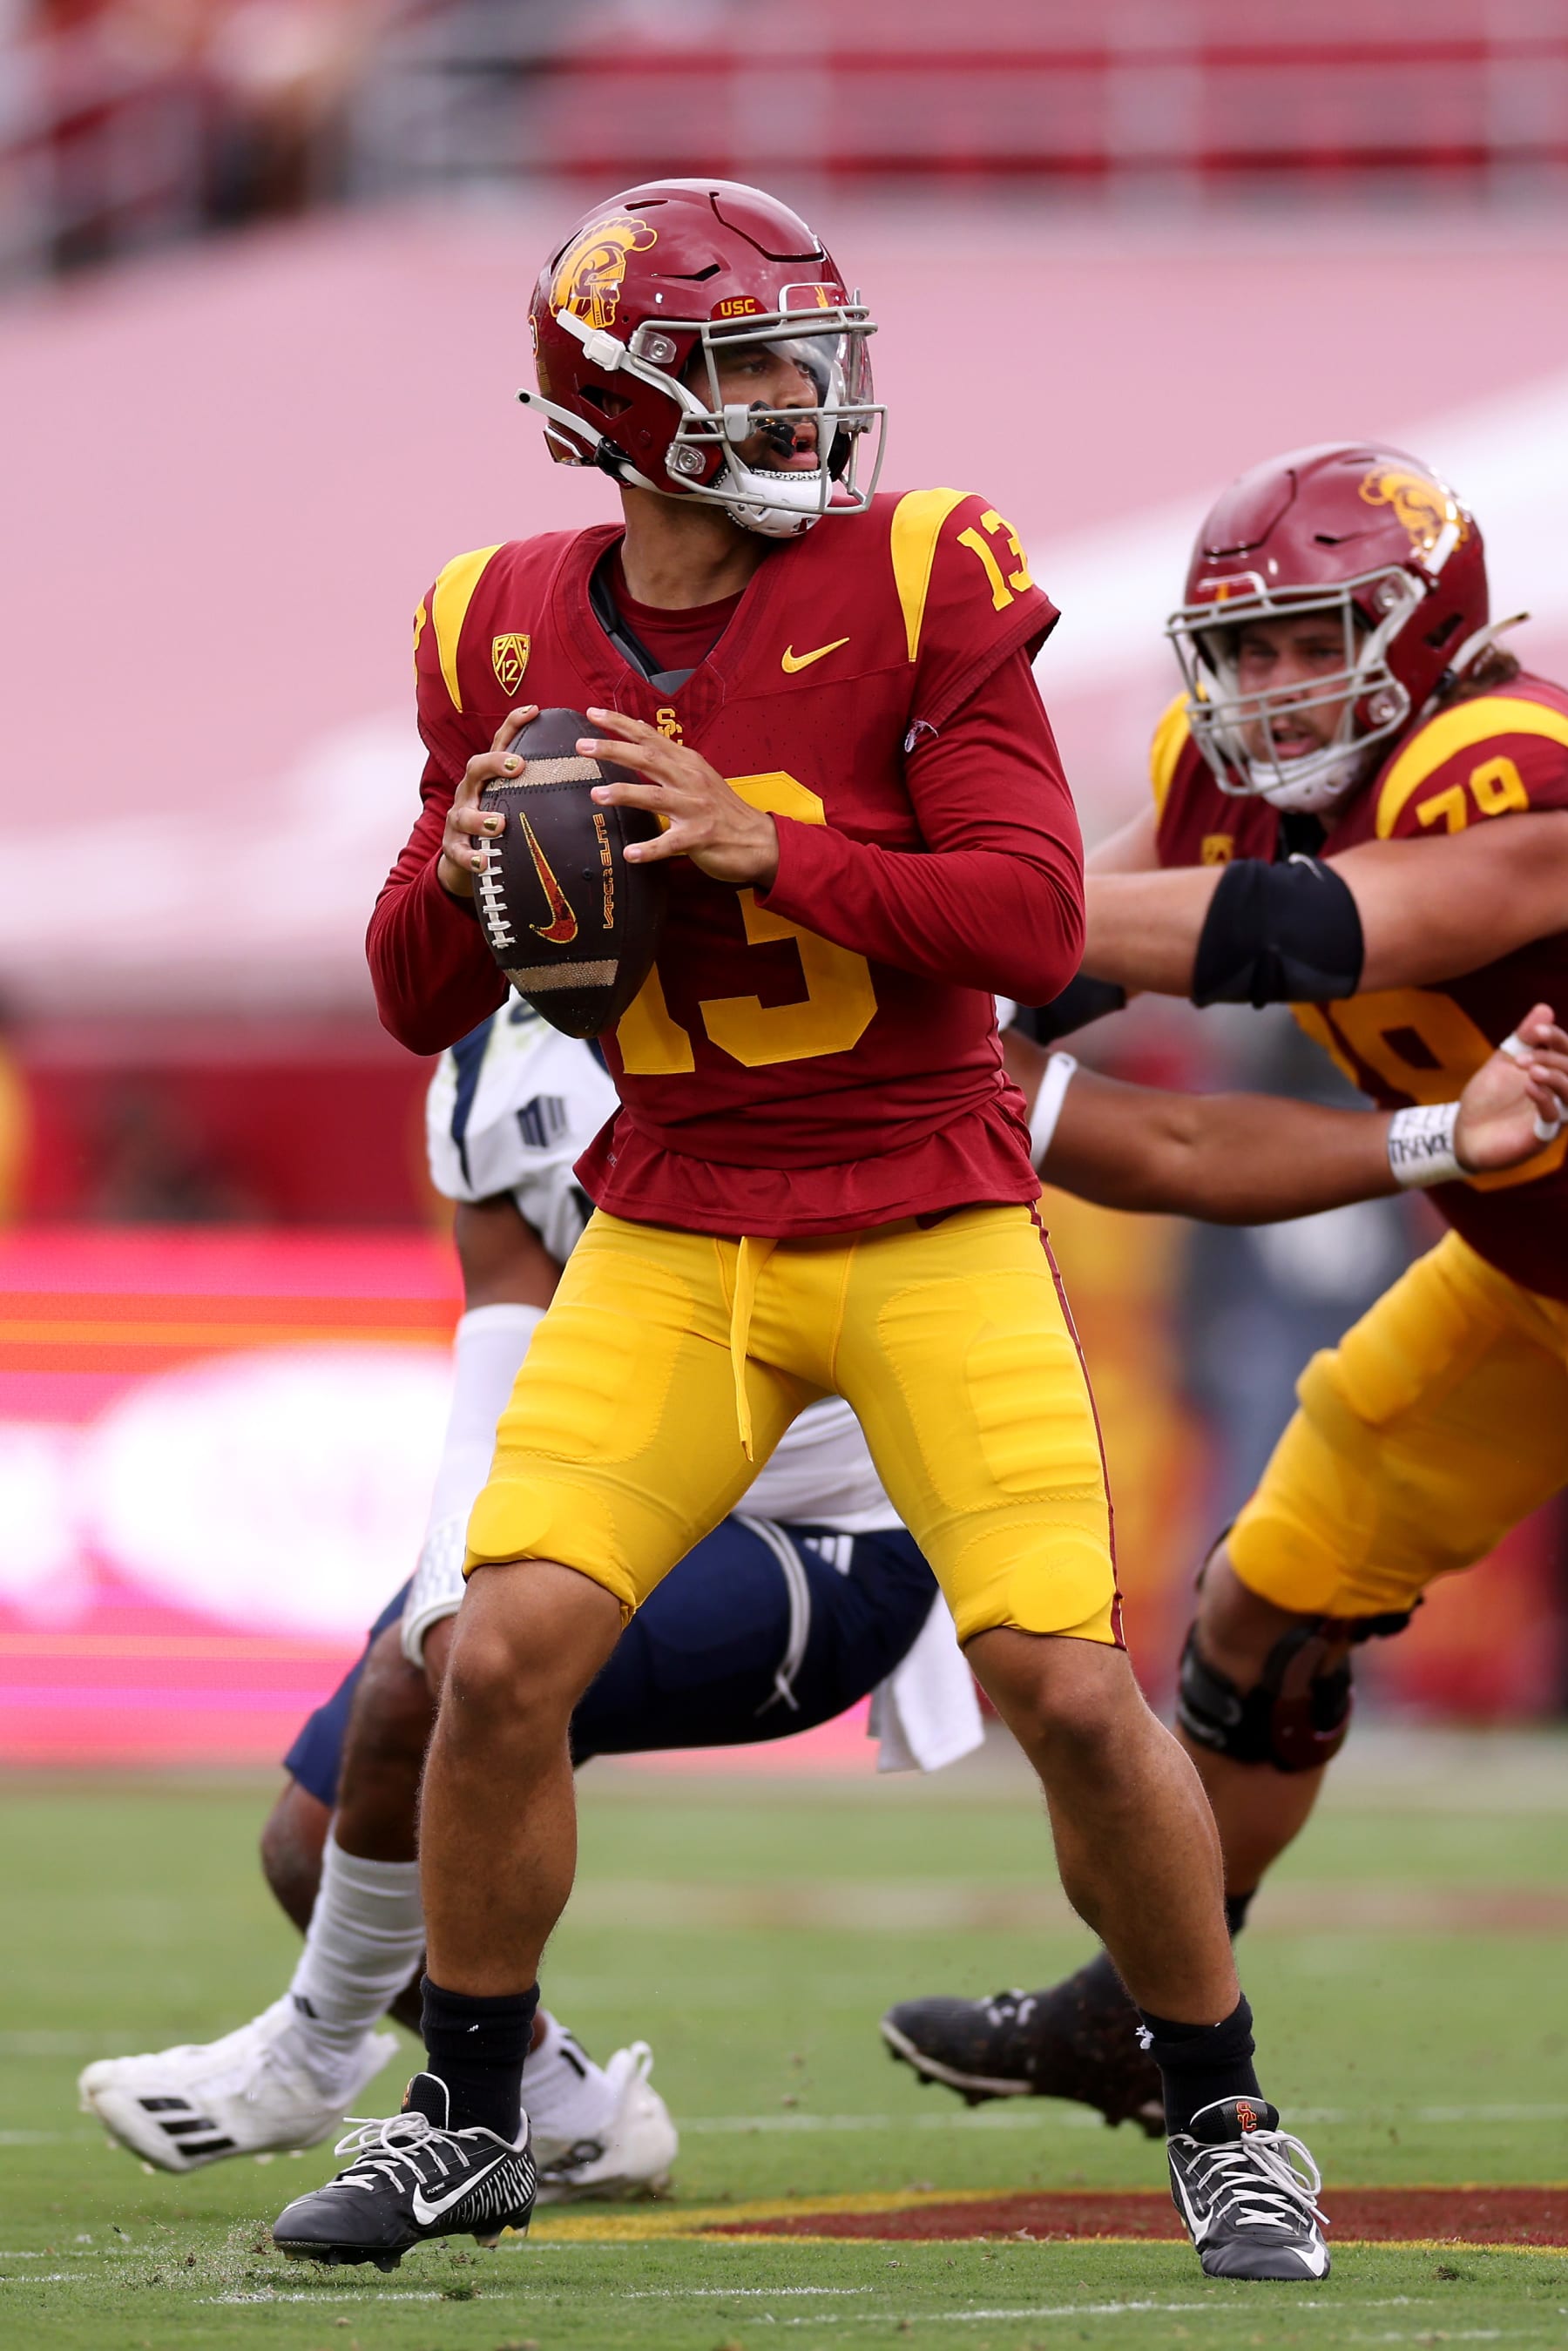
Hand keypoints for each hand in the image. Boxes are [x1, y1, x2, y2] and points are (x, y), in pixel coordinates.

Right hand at [436, 707, 537, 898]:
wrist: (467, 859)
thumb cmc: (501, 825)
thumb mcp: (519, 802)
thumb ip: (543, 789)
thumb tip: (592, 779)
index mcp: (490, 778)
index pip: (500, 744)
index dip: (513, 725)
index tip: (533, 710)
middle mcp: (471, 792)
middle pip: (476, 767)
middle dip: (495, 763)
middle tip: (517, 765)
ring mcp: (460, 818)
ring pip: (463, 813)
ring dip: (480, 818)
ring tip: (499, 823)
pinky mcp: (454, 847)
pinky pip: (459, 851)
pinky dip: (470, 856)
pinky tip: (484, 861)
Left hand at [579, 709, 779, 889]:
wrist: (760, 840)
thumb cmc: (724, 811)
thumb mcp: (698, 776)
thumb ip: (670, 761)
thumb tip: (639, 742)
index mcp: (687, 763)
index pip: (649, 736)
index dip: (621, 724)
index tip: (593, 713)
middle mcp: (689, 780)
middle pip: (647, 758)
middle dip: (613, 750)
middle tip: (584, 746)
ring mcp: (695, 808)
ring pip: (654, 797)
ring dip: (624, 794)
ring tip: (597, 794)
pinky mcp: (700, 837)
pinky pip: (670, 843)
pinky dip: (650, 848)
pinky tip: (631, 853)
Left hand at [1453, 1003, 1567, 1171]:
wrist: (1461, 1133)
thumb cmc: (1486, 1097)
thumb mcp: (1503, 1063)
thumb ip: (1523, 1039)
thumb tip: (1544, 1008)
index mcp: (1552, 1075)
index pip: (1567, 1052)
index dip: (1557, 1038)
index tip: (1536, 1031)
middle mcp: (1558, 1096)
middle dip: (1553, 1058)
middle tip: (1521, 1058)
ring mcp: (1552, 1117)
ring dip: (1555, 1077)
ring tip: (1531, 1069)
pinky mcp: (1539, 1137)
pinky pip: (1553, 1119)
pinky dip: (1545, 1099)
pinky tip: (1529, 1087)